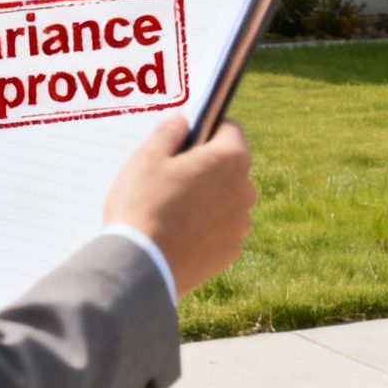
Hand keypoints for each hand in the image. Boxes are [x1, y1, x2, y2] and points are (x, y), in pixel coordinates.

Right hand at [104, 116, 255, 298]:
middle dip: (206, 167)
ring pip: (225, 199)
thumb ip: (170, 130)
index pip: (228, 129)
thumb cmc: (143, 205)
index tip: (185, 141)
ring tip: (172, 209)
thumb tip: (183, 121)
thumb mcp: (148, 156)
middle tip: (171, 178)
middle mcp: (245, 190)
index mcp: (231, 159)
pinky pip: (221, 228)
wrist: (141, 266)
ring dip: (207, 198)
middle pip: (228, 166)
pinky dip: (205, 227)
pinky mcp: (230, 251)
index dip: (205, 130)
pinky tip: (178, 232)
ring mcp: (240, 224)